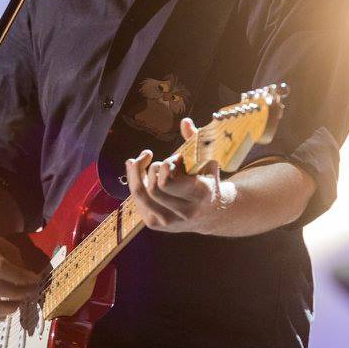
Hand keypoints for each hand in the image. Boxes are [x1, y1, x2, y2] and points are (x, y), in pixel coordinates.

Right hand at [0, 229, 41, 322]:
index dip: (20, 277)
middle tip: (29, 293)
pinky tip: (6, 312)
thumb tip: (30, 283)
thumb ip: (16, 262)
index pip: (0, 268)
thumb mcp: (2, 244)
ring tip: (19, 303)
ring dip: (6, 309)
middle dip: (16, 294)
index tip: (35, 280)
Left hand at [125, 117, 232, 234]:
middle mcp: (184, 212)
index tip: (172, 159)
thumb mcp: (208, 161)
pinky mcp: (155, 225)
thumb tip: (185, 122)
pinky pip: (137, 201)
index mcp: (200, 194)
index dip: (164, 166)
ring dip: (137, 174)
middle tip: (159, 161)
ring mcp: (168, 221)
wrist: (212, 213)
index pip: (166, 182)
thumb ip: (196, 141)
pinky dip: (135, 183)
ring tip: (142, 161)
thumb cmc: (208, 180)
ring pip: (139, 195)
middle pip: (151, 188)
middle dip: (152, 169)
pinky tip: (142, 173)